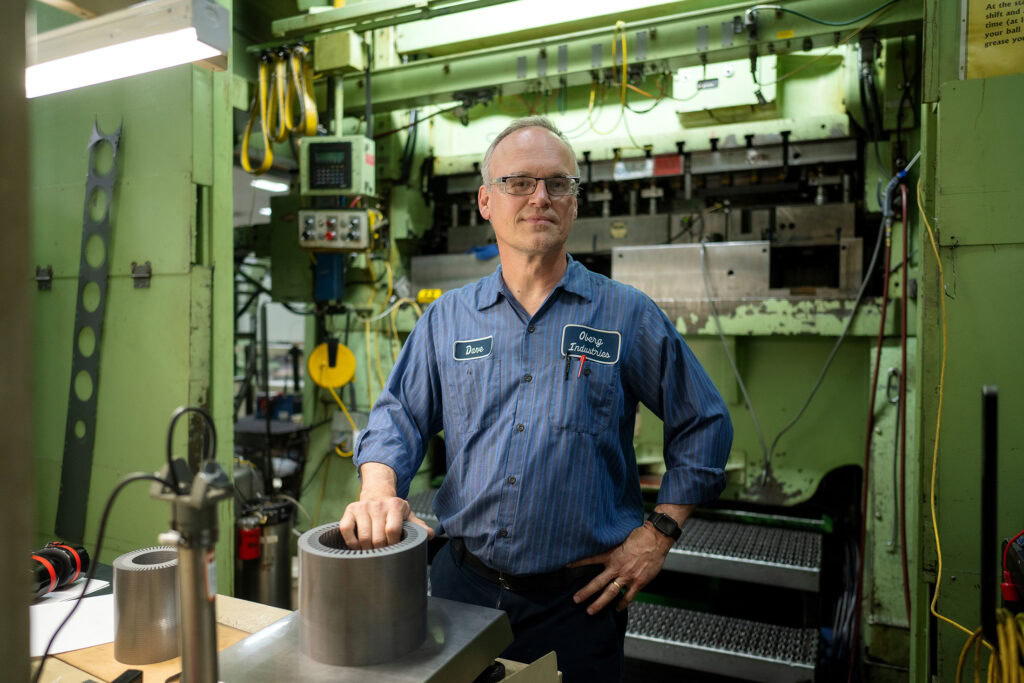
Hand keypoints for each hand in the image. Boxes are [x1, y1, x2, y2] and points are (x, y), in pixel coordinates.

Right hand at [338, 495, 434, 549]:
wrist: (377, 494)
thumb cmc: (394, 510)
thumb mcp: (408, 515)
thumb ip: (419, 526)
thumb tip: (431, 535)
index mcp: (395, 505)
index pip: (392, 530)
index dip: (393, 544)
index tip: (394, 550)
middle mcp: (378, 504)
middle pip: (377, 537)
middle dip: (381, 550)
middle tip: (383, 555)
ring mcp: (362, 507)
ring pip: (363, 537)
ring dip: (367, 550)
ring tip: (372, 553)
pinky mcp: (350, 510)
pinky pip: (346, 530)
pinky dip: (351, 543)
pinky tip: (358, 547)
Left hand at [569, 503, 691, 614]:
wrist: (656, 539)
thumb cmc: (640, 536)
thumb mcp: (621, 539)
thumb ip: (613, 548)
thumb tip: (605, 549)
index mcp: (612, 555)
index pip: (590, 560)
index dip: (578, 564)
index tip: (566, 568)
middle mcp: (617, 567)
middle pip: (597, 582)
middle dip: (585, 592)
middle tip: (576, 599)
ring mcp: (627, 576)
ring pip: (610, 593)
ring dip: (600, 603)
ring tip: (591, 610)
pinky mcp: (638, 582)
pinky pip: (628, 596)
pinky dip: (622, 603)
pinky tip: (617, 608)